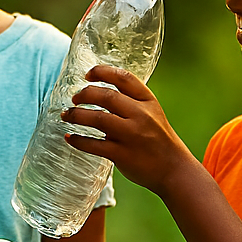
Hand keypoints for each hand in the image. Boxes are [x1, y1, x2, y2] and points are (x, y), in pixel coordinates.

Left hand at [62, 64, 193, 194]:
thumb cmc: (158, 139)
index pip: (124, 78)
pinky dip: (78, 140)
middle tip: (74, 99)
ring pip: (97, 118)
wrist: (174, 169)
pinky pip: (94, 145)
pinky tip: (69, 137)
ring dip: (76, 115)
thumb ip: (131, 102)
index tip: (87, 74)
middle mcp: (141, 115)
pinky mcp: (122, 155)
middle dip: (85, 94)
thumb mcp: (152, 113)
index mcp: (148, 101)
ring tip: (66, 115)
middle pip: (107, 96)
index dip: (102, 72)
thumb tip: (98, 91)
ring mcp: (132, 135)